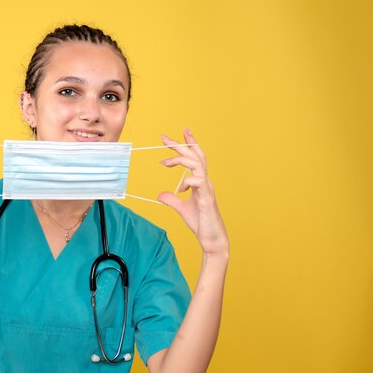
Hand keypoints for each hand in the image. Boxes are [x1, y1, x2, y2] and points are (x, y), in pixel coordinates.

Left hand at [157, 128, 228, 256]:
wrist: (212, 239)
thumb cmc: (201, 223)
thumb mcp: (181, 209)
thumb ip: (172, 200)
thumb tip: (160, 195)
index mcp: (200, 181)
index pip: (196, 157)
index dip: (189, 144)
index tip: (180, 132)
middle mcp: (205, 181)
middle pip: (195, 156)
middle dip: (181, 145)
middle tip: (164, 138)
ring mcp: (207, 189)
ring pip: (197, 165)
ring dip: (181, 160)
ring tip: (165, 162)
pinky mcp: (207, 199)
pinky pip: (198, 182)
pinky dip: (187, 182)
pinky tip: (180, 189)